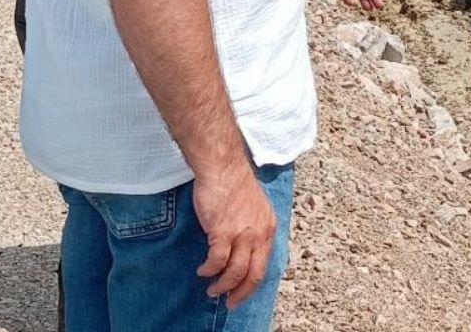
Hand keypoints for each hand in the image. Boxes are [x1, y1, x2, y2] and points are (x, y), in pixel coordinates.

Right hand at [193, 164, 276, 307]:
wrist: (222, 168)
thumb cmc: (233, 184)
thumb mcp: (255, 208)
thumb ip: (253, 228)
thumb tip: (244, 249)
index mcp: (268, 228)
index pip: (264, 264)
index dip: (252, 283)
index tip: (242, 292)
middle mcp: (258, 233)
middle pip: (253, 274)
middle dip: (241, 292)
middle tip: (230, 302)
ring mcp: (242, 233)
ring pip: (235, 271)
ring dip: (223, 285)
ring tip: (212, 290)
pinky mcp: (222, 231)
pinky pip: (216, 261)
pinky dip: (209, 270)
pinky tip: (203, 271)